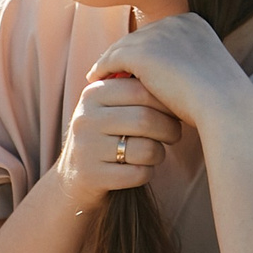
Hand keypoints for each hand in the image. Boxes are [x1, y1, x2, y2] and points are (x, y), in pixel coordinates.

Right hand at [52, 71, 183, 210]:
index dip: (167, 102)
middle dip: (170, 129)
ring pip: (146, 149)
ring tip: (155, 152)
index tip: (175, 111)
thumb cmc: (106, 133)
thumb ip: (134, 88)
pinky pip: (139, 173)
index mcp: (93, 94)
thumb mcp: (109, 105)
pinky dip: (147, 173)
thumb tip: (178, 77)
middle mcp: (86, 118)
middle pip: (146, 119)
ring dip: (159, 154)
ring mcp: (87, 148)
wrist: (74, 174)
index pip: (141, 90)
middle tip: (174, 135)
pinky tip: (139, 169)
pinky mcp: (92, 176)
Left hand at [85, 13, 252, 138]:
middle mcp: (174, 21)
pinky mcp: (141, 51)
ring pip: (123, 46)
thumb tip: (166, 74)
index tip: (131, 63)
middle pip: (138, 36)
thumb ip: (185, 65)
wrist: (223, 104)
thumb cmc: (218, 98)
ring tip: (99, 74)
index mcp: (192, 22)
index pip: (158, 34)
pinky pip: (113, 59)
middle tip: (108, 67)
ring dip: (109, 60)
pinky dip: (102, 68)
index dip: (142, 49)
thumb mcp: (204, 72)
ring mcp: (157, 34)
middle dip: (123, 52)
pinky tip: (95, 79)